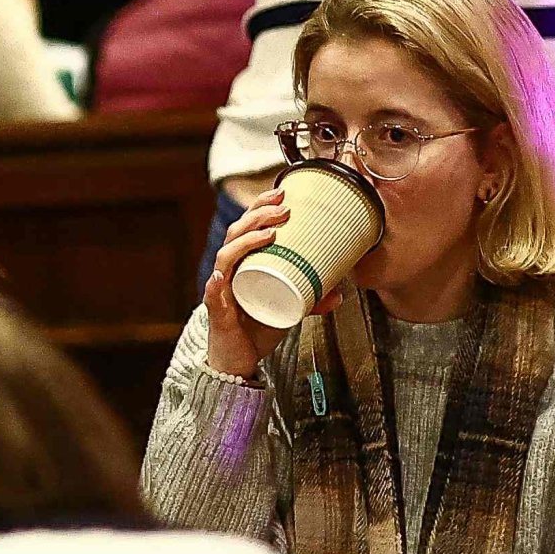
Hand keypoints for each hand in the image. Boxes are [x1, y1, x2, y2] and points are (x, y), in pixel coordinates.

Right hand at [199, 191, 309, 380]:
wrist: (239, 359)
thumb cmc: (256, 328)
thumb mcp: (289, 309)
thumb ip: (311, 300)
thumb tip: (340, 293)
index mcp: (244, 264)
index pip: (247, 227)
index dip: (260, 207)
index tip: (282, 193)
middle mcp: (229, 271)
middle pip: (236, 233)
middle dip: (258, 215)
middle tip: (283, 207)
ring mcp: (221, 289)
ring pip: (226, 256)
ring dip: (246, 240)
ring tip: (269, 232)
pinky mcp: (217, 311)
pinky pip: (214, 293)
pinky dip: (218, 282)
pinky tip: (225, 274)